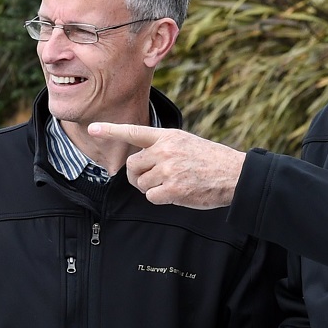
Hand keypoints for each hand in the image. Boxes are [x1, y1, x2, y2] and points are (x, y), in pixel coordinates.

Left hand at [87, 122, 244, 208]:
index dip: (111, 130)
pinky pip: (151, 197)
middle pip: (132, 165)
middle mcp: (165, 150)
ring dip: (151, 188)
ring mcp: (169, 169)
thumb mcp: (186, 143)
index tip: (92, 128)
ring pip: (140, 183)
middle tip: (153, 178)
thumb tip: (141, 163)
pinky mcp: (173, 188)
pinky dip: (160, 198)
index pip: (134, 131)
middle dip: (137, 175)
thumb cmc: (210, 160)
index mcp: (168, 136)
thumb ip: (163, 148)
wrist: (235, 174)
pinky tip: (176, 193)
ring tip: (171, 184)